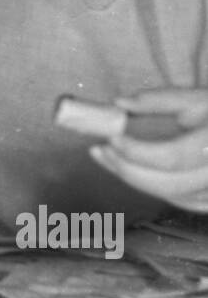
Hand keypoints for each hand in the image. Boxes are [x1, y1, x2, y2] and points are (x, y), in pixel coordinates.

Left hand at [89, 88, 207, 211]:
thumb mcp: (202, 96)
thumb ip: (162, 100)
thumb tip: (120, 104)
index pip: (172, 157)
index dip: (137, 152)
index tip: (110, 138)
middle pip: (167, 185)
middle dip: (128, 170)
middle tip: (100, 151)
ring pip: (171, 196)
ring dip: (135, 179)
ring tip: (109, 158)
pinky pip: (180, 200)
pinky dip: (153, 186)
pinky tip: (132, 169)